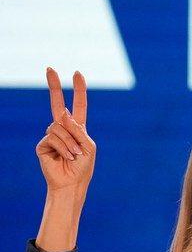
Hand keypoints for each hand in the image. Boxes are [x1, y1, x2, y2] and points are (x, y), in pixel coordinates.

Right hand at [35, 67, 95, 192]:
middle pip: (57, 104)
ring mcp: (52, 135)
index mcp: (78, 128)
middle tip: (50, 68)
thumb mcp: (88, 147)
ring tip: (74, 155)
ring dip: (70, 142)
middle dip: (54, 86)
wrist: (72, 183)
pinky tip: (66, 157)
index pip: (78, 105)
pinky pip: (52, 138)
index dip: (78, 90)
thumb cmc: (83, 166)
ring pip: (59, 127)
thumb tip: (64, 113)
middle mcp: (64, 129)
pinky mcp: (43, 144)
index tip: (77, 73)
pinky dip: (63, 147)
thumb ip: (78, 129)